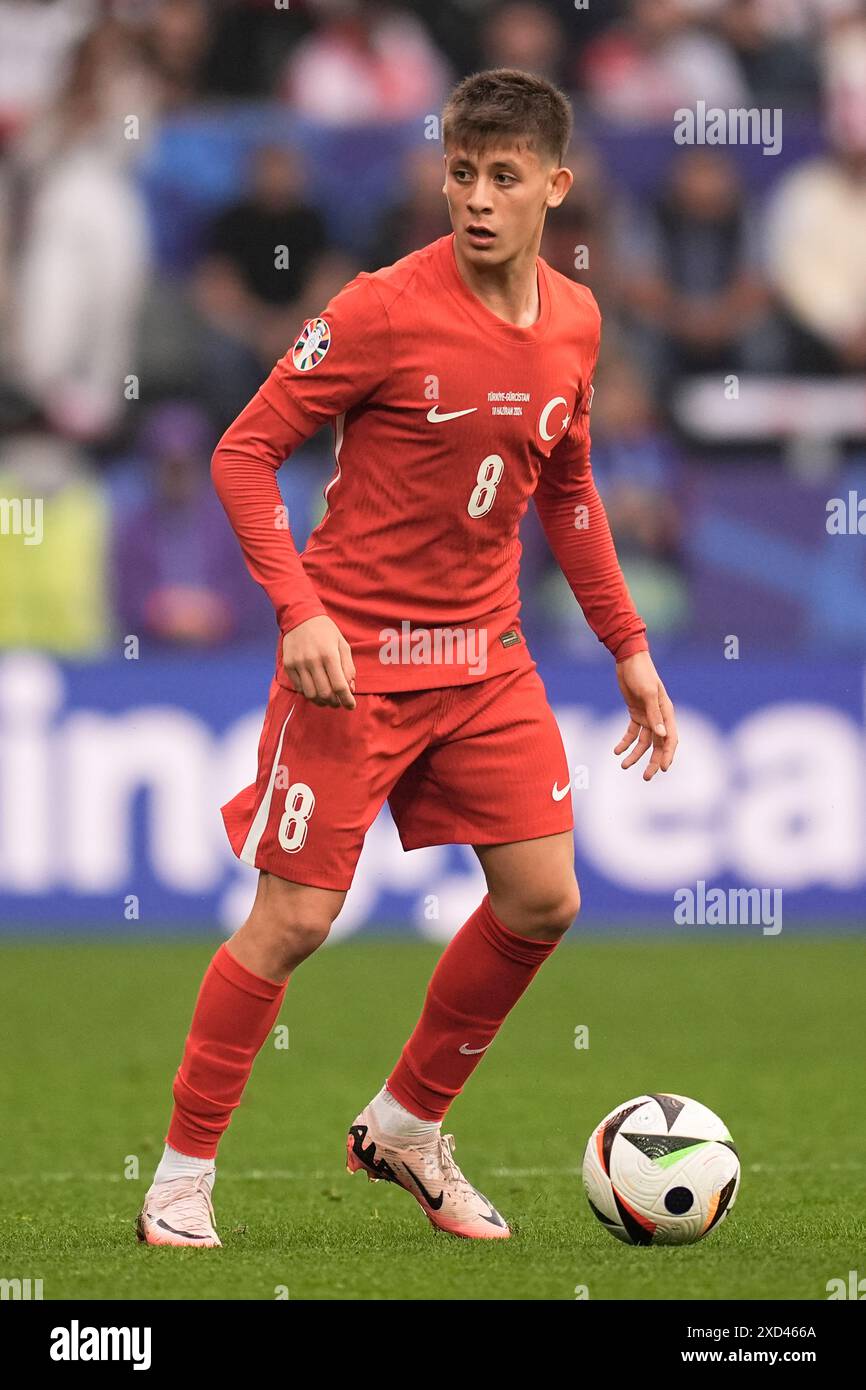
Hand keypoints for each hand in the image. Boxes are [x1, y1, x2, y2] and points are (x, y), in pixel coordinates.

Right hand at [282, 615, 355, 708]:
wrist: (300, 617)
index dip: (347, 700)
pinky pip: (299, 688)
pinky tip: (315, 689)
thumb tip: (350, 689)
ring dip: (321, 701)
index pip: (339, 686)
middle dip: (334, 703)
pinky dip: (309, 693)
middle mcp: (313, 661)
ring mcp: (299, 664)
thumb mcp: (342, 645)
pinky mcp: (289, 666)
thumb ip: (348, 667)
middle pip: (325, 693)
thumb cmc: (326, 631)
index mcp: (329, 655)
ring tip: (327, 699)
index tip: (351, 706)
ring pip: (310, 694)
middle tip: (338, 702)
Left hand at [613, 650, 677, 781]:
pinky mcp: (635, 713)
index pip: (671, 739)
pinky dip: (624, 742)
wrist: (628, 660)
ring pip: (643, 742)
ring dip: (635, 755)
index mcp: (667, 713)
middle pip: (658, 745)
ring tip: (624, 766)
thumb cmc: (642, 674)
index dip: (668, 755)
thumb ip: (654, 714)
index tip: (662, 769)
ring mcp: (647, 716)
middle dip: (652, 761)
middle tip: (646, 778)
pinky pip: (631, 732)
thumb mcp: (648, 693)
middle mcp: (659, 717)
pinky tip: (616, 750)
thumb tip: (661, 735)